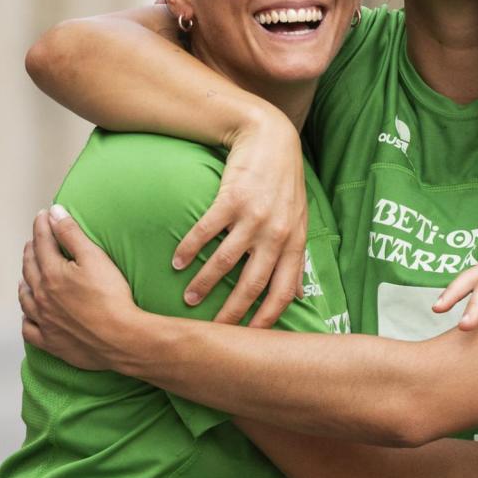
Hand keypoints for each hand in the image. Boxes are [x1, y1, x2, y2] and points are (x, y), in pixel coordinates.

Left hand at [20, 205, 136, 370]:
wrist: (120, 338)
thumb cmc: (110, 297)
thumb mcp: (94, 258)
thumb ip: (71, 234)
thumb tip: (53, 213)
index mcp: (51, 274)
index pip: (42, 243)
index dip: (42, 226)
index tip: (43, 214)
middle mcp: (41, 296)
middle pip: (30, 268)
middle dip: (31, 251)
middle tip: (34, 241)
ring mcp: (44, 321)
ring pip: (25, 298)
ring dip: (24, 283)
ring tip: (25, 277)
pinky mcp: (50, 342)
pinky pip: (29, 329)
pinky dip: (26, 319)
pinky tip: (29, 315)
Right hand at [173, 113, 308, 326]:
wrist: (270, 137)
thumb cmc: (284, 181)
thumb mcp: (300, 219)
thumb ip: (295, 256)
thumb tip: (300, 294)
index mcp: (294, 241)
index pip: (283, 291)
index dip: (267, 319)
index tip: (250, 340)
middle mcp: (276, 233)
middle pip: (252, 284)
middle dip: (231, 313)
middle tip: (212, 331)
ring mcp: (254, 216)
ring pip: (225, 262)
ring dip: (204, 284)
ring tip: (188, 299)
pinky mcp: (231, 199)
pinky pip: (206, 232)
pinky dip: (189, 249)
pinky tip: (177, 262)